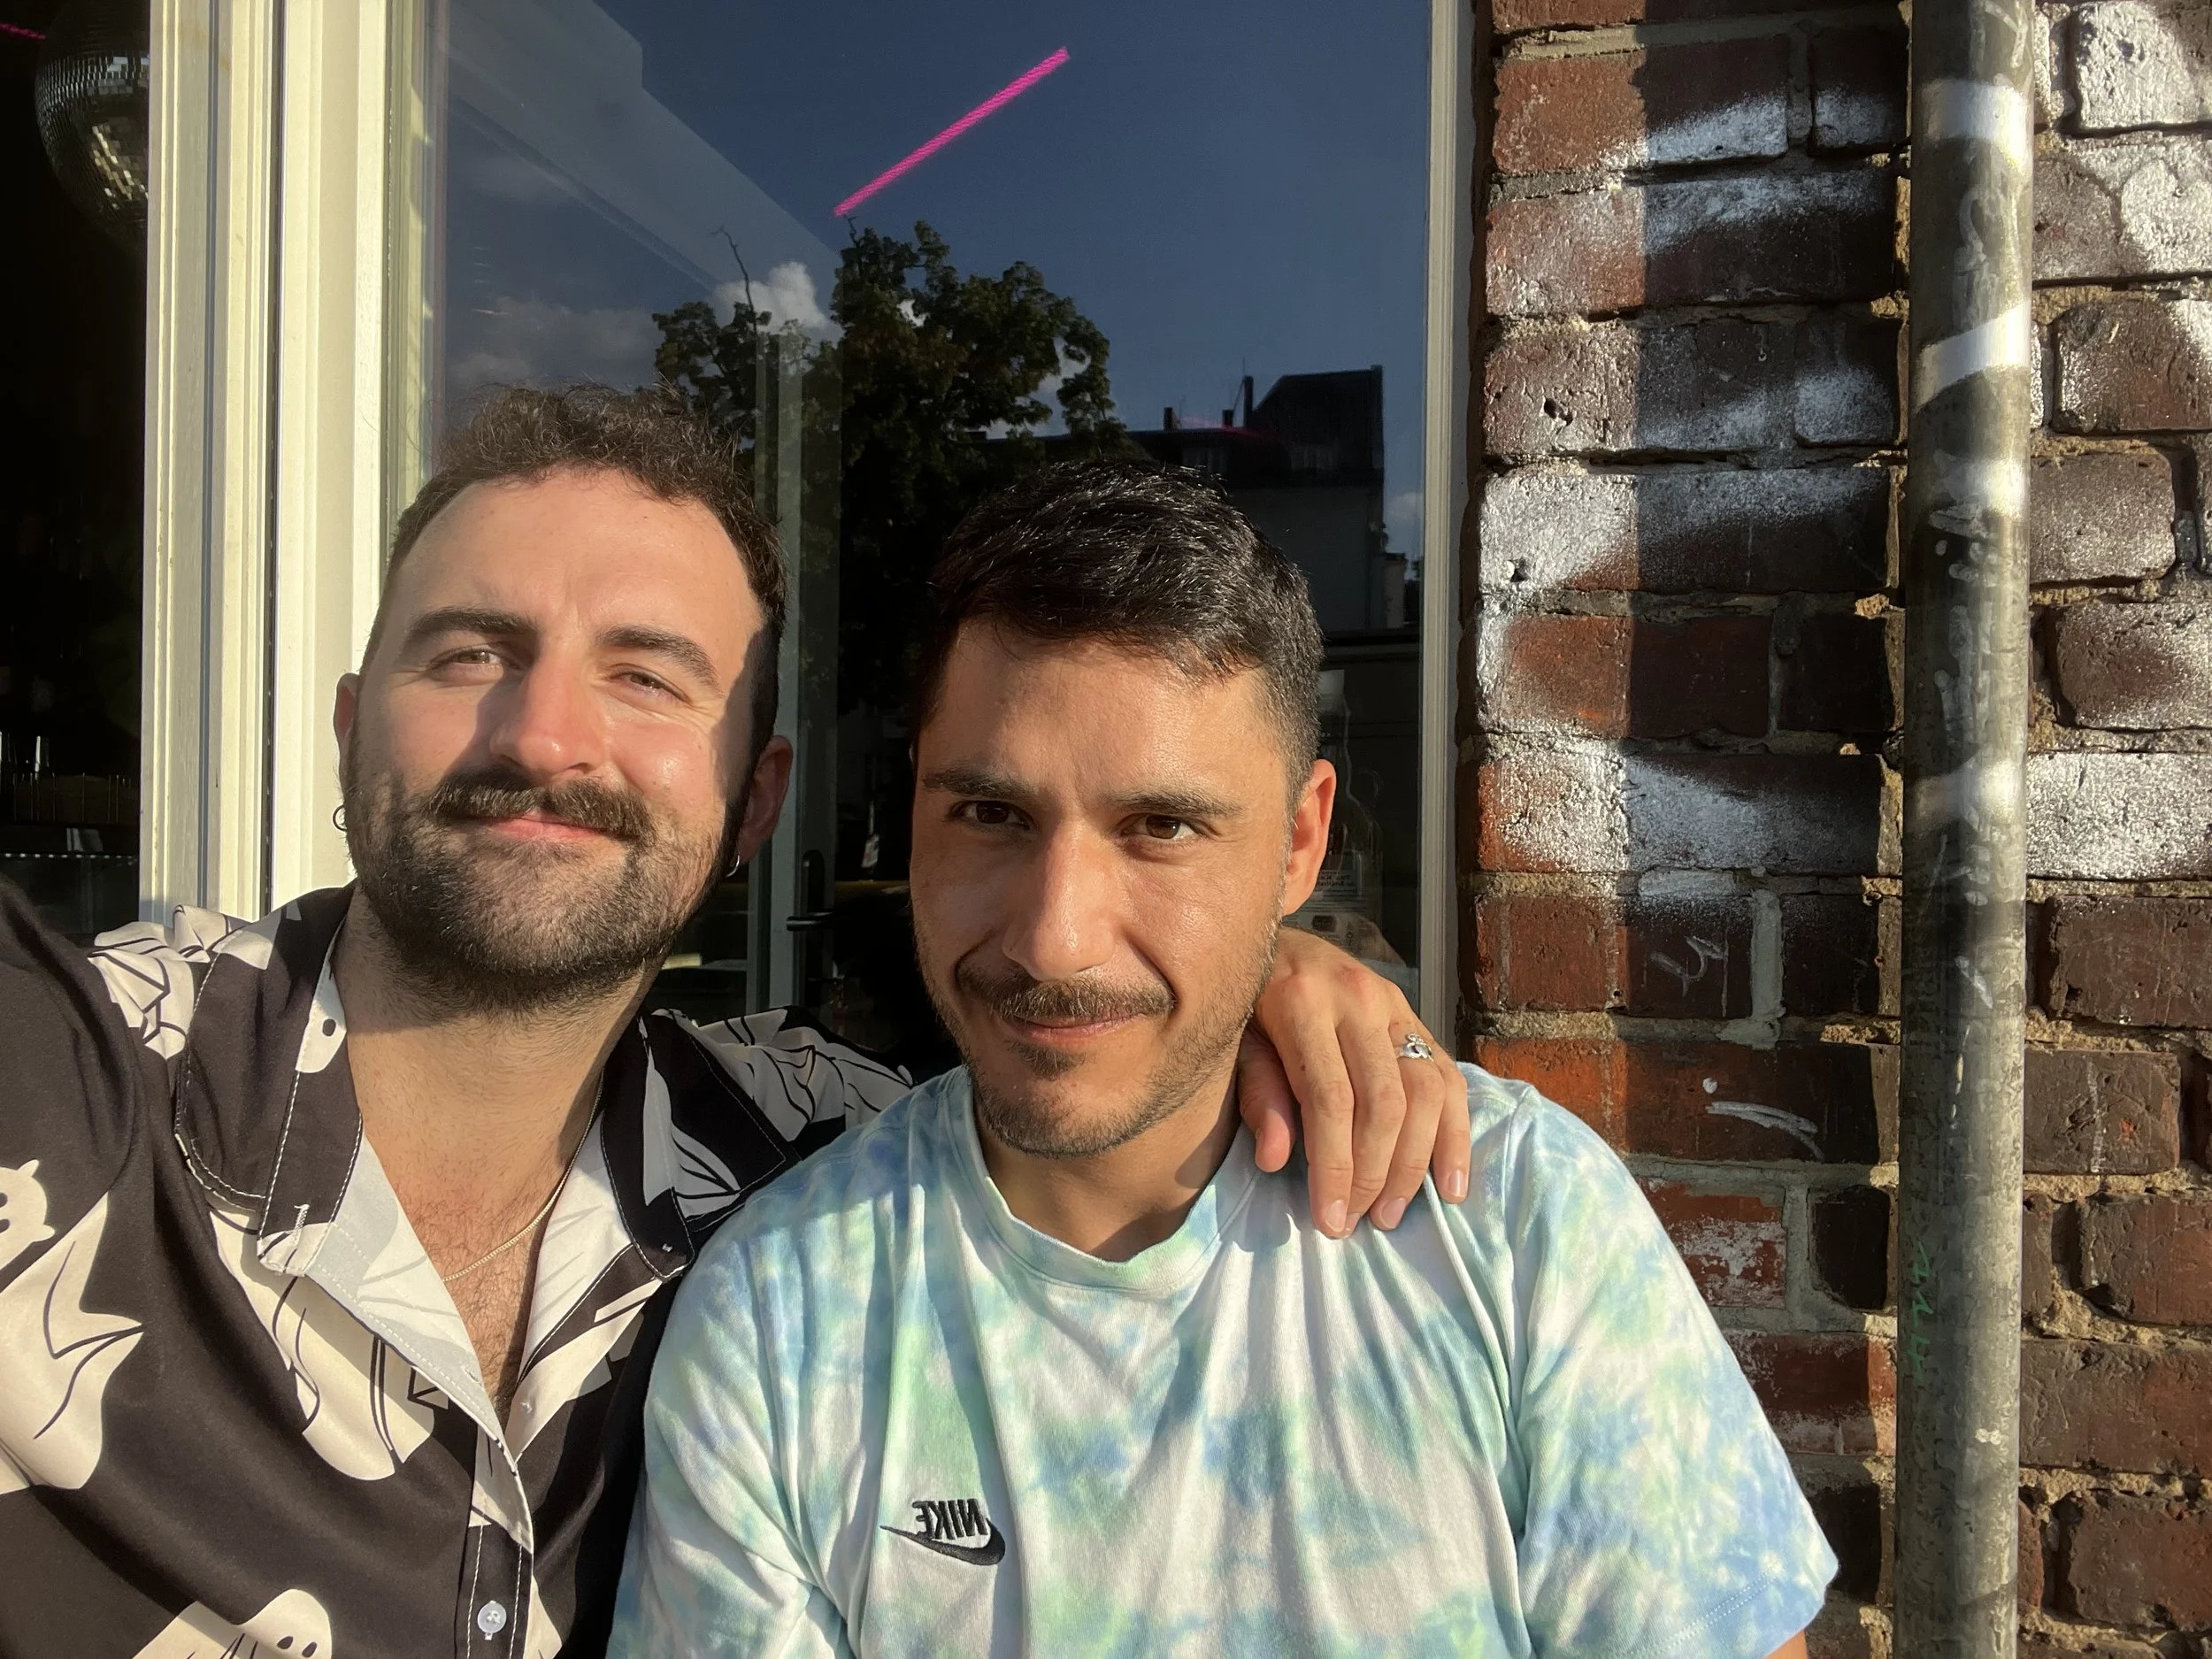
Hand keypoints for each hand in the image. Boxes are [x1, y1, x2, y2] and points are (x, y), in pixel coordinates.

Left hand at [1237, 926, 1469, 1236]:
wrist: (1269, 942)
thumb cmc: (1243, 1002)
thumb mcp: (1232, 1041)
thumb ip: (1257, 1094)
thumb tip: (1278, 1161)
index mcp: (1301, 999)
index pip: (1330, 1097)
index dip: (1334, 1165)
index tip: (1328, 1221)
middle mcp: (1357, 996)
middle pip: (1384, 1101)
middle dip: (1372, 1173)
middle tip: (1355, 1222)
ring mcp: (1394, 1004)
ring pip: (1426, 1093)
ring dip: (1414, 1163)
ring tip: (1389, 1212)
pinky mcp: (1415, 1018)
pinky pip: (1450, 1079)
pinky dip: (1455, 1136)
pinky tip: (1449, 1185)